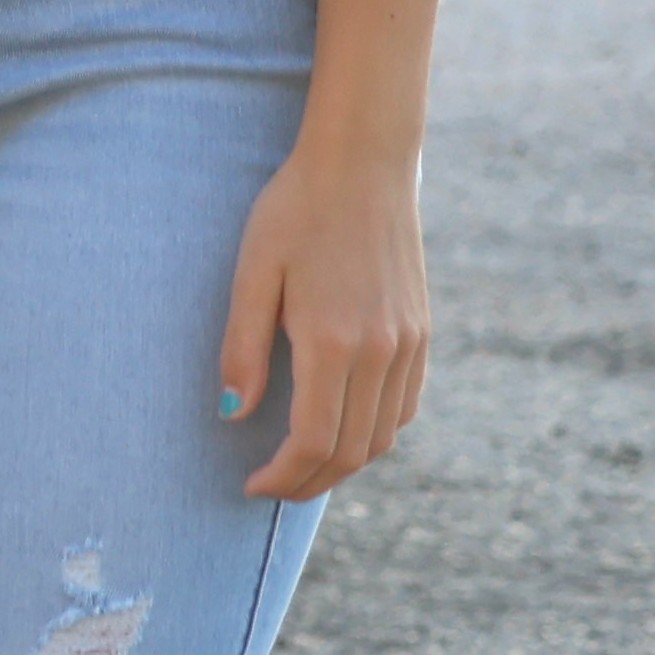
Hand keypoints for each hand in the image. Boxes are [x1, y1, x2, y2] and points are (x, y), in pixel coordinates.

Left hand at [216, 135, 429, 501]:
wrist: (362, 166)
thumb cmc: (293, 212)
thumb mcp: (251, 274)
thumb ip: (242, 347)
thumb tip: (232, 415)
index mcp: (333, 341)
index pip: (313, 440)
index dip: (282, 476)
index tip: (250, 485)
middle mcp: (381, 351)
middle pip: (352, 450)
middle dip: (310, 481)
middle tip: (270, 488)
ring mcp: (409, 344)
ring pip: (384, 435)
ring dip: (344, 463)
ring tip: (300, 467)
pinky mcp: (422, 332)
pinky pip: (405, 405)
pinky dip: (374, 432)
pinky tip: (340, 428)